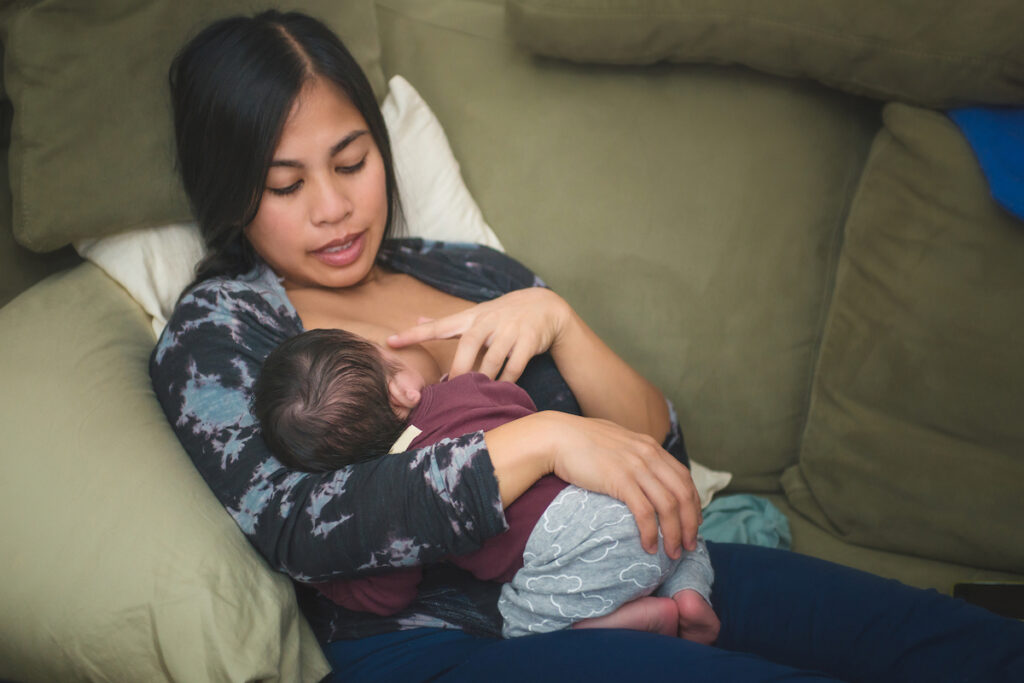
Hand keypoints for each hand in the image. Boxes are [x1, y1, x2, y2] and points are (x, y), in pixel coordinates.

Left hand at [387, 288, 570, 381]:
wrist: (545, 306)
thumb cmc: (503, 314)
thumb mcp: (476, 313)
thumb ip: (447, 321)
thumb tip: (417, 318)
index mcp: (472, 317)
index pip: (439, 325)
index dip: (414, 333)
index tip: (391, 341)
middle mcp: (489, 321)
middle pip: (468, 343)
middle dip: (459, 368)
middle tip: (450, 389)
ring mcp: (510, 330)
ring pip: (493, 359)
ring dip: (484, 379)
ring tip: (476, 395)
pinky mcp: (529, 340)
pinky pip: (516, 365)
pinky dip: (508, 381)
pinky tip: (501, 391)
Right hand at [542, 412, 700, 557]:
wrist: (556, 437)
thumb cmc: (580, 442)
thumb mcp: (616, 442)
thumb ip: (632, 454)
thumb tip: (640, 472)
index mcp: (650, 447)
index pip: (684, 478)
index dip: (694, 504)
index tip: (693, 524)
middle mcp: (649, 455)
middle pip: (683, 494)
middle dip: (691, 524)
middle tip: (690, 545)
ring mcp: (636, 467)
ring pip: (669, 506)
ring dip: (674, 534)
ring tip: (673, 552)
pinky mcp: (620, 480)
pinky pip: (645, 512)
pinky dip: (650, 533)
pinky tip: (649, 546)